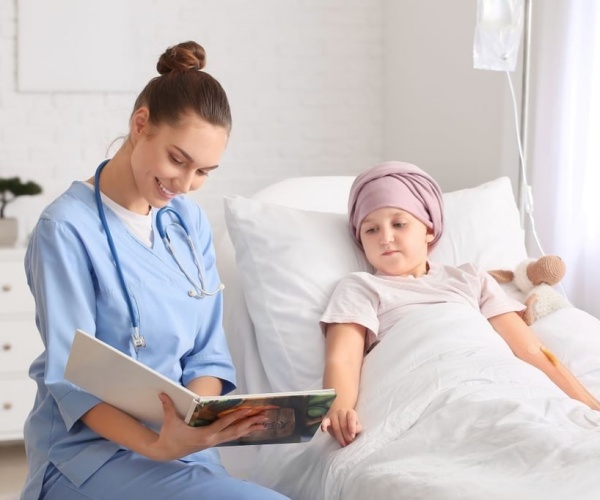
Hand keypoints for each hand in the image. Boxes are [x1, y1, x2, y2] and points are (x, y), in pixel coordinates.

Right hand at [150, 393, 268, 459]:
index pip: (223, 424)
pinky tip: (251, 427)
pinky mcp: (214, 441)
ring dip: (249, 428)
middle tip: (263, 416)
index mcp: (203, 435)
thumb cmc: (170, 435)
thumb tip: (163, 393)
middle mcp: (212, 439)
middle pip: (235, 431)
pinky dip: (242, 431)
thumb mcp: (170, 421)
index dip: (236, 416)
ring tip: (263, 423)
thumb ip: (168, 406)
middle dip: (250, 423)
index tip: (247, 410)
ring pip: (235, 435)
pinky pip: (231, 436)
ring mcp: (214, 441)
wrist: (167, 451)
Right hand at [321, 408, 361, 446]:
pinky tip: (323, 430)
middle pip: (343, 425)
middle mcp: (341, 412)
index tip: (352, 436)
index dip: (352, 428)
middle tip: (348, 443)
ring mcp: (333, 415)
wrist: (341, 411)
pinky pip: (325, 422)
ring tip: (343, 444)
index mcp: (350, 412)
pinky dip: (324, 425)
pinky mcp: (327, 419)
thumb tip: (354, 433)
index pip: (351, 419)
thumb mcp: (357, 423)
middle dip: (346, 436)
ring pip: (336, 427)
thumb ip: (357, 427)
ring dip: (339, 437)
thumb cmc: (350, 421)